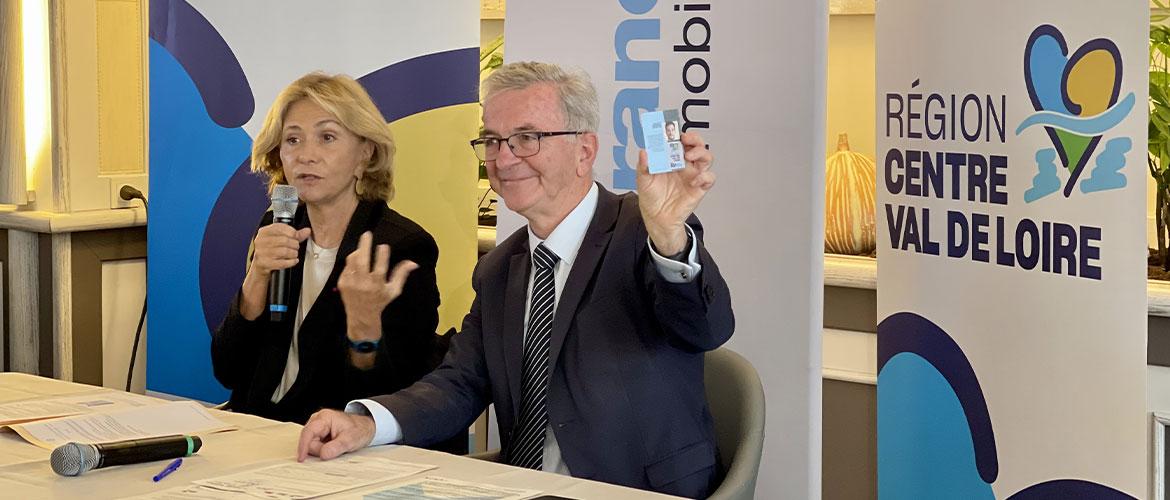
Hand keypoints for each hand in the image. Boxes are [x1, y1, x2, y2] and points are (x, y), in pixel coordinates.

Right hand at [249, 223, 311, 275]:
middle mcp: (261, 241)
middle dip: (295, 244)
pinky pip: (282, 263)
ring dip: (294, 253)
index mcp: (264, 231)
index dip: (293, 233)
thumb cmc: (271, 249)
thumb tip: (307, 231)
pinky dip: (291, 262)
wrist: (260, 264)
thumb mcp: (281, 238)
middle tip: (296, 247)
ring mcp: (262, 252)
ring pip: (284, 252)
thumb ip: (295, 234)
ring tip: (294, 254)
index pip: (281, 228)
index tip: (296, 237)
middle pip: (285, 240)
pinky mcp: (265, 263)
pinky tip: (294, 260)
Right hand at [297, 409, 375, 460]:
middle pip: (309, 441)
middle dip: (320, 449)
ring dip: (321, 449)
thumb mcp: (350, 440)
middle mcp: (318, 420)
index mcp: (324, 418)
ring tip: (335, 446)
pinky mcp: (318, 433)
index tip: (301, 458)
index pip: (308, 432)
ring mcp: (317, 426)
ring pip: (311, 444)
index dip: (303, 446)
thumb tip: (323, 455)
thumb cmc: (359, 429)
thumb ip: (336, 447)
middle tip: (336, 448)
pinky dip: (322, 449)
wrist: (365, 427)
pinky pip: (314, 445)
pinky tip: (331, 446)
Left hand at [337, 232, 417, 337]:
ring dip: (358, 251)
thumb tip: (413, 263)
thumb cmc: (380, 301)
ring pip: (352, 261)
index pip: (380, 266)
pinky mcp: (342, 283)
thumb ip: (402, 274)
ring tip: (363, 246)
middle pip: (362, 260)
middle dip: (365, 245)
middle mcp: (363, 284)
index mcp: (377, 285)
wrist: (361, 316)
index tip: (384, 245)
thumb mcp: (394, 290)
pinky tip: (357, 260)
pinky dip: (352, 261)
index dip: (382, 254)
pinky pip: (346, 266)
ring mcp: (351, 283)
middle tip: (367, 234)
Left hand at [636, 131, 715, 254]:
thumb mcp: (643, 180)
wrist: (657, 218)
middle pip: (697, 145)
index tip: (674, 131)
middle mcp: (684, 165)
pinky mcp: (699, 188)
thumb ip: (643, 166)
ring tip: (689, 157)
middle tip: (685, 140)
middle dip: (695, 139)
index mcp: (671, 159)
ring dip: (701, 153)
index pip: (680, 141)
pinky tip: (694, 180)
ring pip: (706, 158)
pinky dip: (704, 177)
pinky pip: (709, 178)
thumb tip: (644, 152)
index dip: (680, 134)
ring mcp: (693, 175)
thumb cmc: (651, 197)